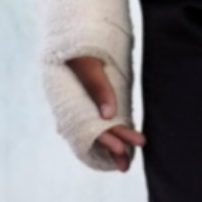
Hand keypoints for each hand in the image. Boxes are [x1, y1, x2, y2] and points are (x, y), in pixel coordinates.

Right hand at [58, 52, 137, 168]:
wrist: (70, 34)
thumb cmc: (77, 47)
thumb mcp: (88, 63)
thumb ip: (98, 86)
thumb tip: (109, 114)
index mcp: (70, 103)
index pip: (91, 128)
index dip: (107, 140)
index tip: (123, 149)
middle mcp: (76, 109)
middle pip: (98, 133)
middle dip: (114, 149)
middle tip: (128, 166)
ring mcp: (85, 106)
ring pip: (103, 129)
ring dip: (116, 143)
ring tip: (131, 158)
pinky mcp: (94, 100)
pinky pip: (104, 120)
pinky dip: (115, 130)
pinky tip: (125, 139)